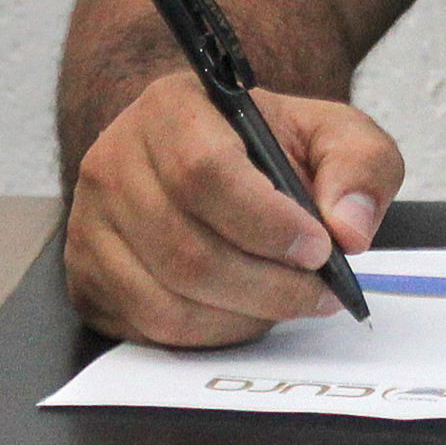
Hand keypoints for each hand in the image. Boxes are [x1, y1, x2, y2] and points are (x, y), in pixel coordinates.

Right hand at [64, 70, 404, 346]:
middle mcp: (114, 162)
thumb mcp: (329, 133)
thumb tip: (349, 229)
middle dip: (268, 286)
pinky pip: (149, 329)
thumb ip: (359, 165)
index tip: (318, 248)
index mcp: (170, 108)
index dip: (266, 222)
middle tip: (320, 292)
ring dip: (243, 317)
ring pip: (166, 300)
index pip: (204, 171)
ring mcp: (90, 224)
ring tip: (287, 301)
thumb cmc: (263, 146)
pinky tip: (245, 313)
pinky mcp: (86, 278)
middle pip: (186, 250)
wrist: (204, 154)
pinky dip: (211, 335)